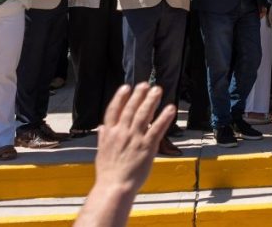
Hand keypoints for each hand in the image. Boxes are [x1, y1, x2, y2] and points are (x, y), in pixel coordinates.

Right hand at [93, 84, 173, 198]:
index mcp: (110, 134)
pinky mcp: (147, 147)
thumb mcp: (101, 153)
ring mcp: (135, 139)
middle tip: (145, 84)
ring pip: (144, 115)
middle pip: (131, 109)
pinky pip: (157, 129)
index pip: (114, 111)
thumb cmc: (108, 173)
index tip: (126, 87)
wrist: (114, 187)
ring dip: (151, 101)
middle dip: (138, 95)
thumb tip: (102, 127)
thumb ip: (103, 138)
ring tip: (157, 90)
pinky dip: (164, 117)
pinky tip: (170, 108)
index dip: (120, 98)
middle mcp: (122, 133)